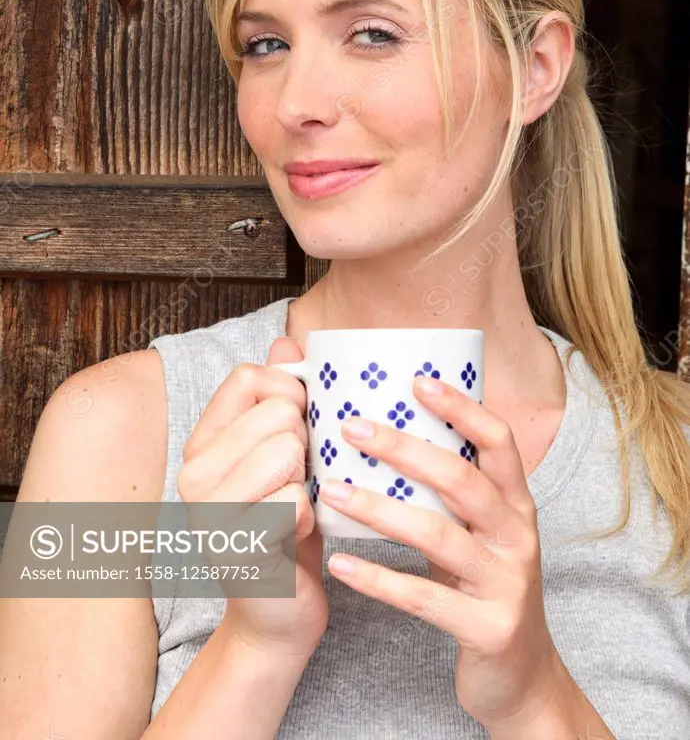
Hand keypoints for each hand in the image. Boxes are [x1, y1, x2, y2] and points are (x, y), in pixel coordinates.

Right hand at [177, 335, 327, 658]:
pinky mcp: (233, 547)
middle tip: (294, 480)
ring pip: (288, 450)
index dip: (290, 392)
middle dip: (306, 443)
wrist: (278, 614)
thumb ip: (280, 397)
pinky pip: (296, 500)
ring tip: (294, 505)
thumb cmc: (286, 525)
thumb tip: (286, 342)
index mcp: (202, 441)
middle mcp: (192, 471)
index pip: (248, 376)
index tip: (297, 425)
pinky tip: (294, 537)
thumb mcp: (285, 454)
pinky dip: (312, 518)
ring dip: (308, 480)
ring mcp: (207, 511)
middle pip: (278, 411)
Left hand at [317, 373, 564, 733]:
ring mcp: (506, 582)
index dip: (462, 407)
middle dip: (404, 448)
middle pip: (462, 478)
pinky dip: (378, 579)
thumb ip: (449, 490)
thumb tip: (390, 431)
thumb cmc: (485, 587)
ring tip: (330, 490)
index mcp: (516, 503)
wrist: (522, 676)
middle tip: (350, 427)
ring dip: (378, 508)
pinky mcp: (487, 628)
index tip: (416, 380)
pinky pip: (423, 598)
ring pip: (438, 535)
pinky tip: (338, 564)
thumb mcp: (480, 532)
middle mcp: (517, 535)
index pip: (499, 441)